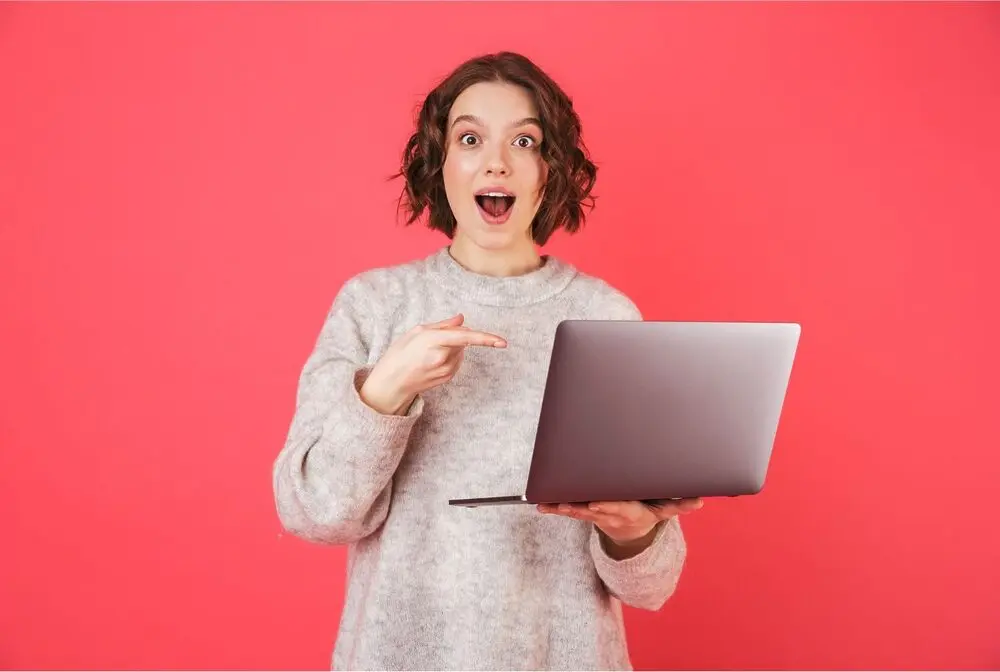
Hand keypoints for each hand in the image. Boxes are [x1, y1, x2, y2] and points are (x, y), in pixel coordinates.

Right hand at [360, 313, 505, 414]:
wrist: (391, 382)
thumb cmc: (400, 353)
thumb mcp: (416, 331)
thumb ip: (443, 324)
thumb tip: (462, 319)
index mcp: (433, 341)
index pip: (465, 337)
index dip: (486, 338)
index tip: (502, 342)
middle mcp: (442, 357)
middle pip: (464, 340)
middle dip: (456, 335)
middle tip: (433, 339)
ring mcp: (446, 370)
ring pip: (462, 351)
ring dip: (453, 346)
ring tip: (429, 351)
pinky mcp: (448, 377)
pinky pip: (458, 360)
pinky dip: (451, 356)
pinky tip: (433, 360)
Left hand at [538, 498, 702, 555]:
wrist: (629, 532)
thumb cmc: (644, 513)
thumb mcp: (663, 511)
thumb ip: (678, 505)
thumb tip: (699, 501)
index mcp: (626, 511)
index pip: (614, 508)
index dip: (605, 506)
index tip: (594, 504)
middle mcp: (606, 513)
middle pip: (590, 509)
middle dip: (577, 506)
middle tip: (563, 503)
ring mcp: (593, 514)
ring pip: (575, 510)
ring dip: (560, 507)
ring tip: (545, 503)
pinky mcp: (583, 512)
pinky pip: (566, 509)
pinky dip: (552, 507)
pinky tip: (538, 504)